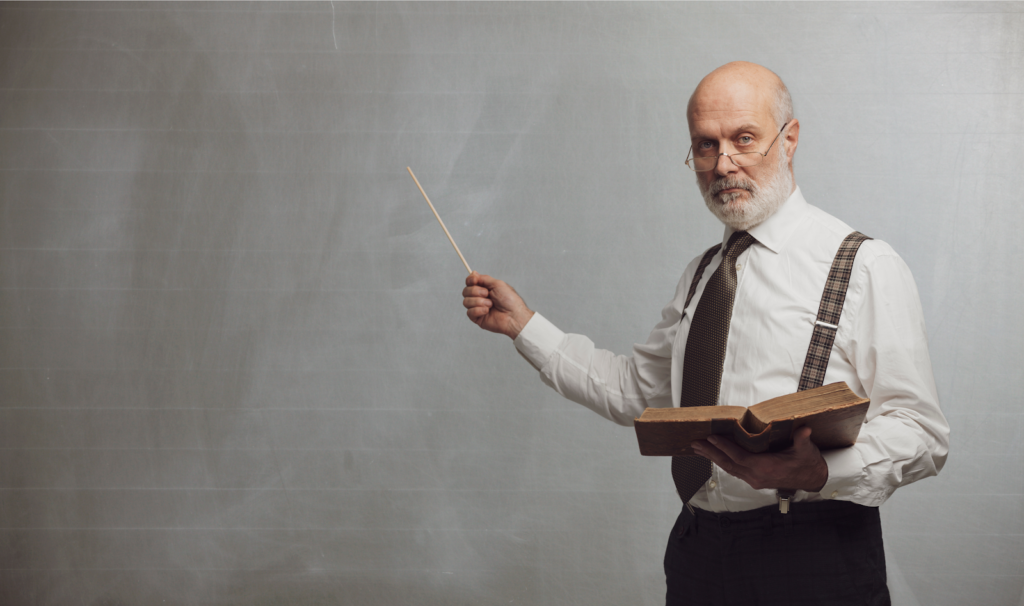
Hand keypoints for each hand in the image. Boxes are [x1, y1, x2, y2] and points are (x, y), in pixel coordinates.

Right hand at [462, 272, 534, 338]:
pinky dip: (478, 310)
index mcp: (484, 289)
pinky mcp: (477, 318)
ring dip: (479, 301)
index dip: (470, 280)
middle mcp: (480, 298)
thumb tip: (473, 273)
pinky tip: (487, 311)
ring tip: (490, 304)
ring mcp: (478, 308)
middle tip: (487, 294)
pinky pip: (469, 312)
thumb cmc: (509, 300)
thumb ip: (483, 279)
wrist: (514, 315)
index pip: (470, 282)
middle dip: (475, 291)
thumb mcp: (497, 284)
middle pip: (465, 291)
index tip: (474, 280)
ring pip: (466, 302)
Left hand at [690, 426, 827, 491]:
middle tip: (695, 444)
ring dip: (713, 458)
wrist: (813, 479)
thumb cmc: (808, 463)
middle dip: (711, 453)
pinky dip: (723, 462)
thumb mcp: (807, 450)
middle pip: (729, 464)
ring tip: (699, 449)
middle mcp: (757, 477)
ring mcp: (755, 480)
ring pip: (729, 468)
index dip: (724, 448)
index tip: (711, 439)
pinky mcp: (755, 480)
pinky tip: (714, 456)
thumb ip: (803, 440)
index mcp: (766, 468)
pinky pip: (735, 470)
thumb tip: (806, 429)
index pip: (740, 457)